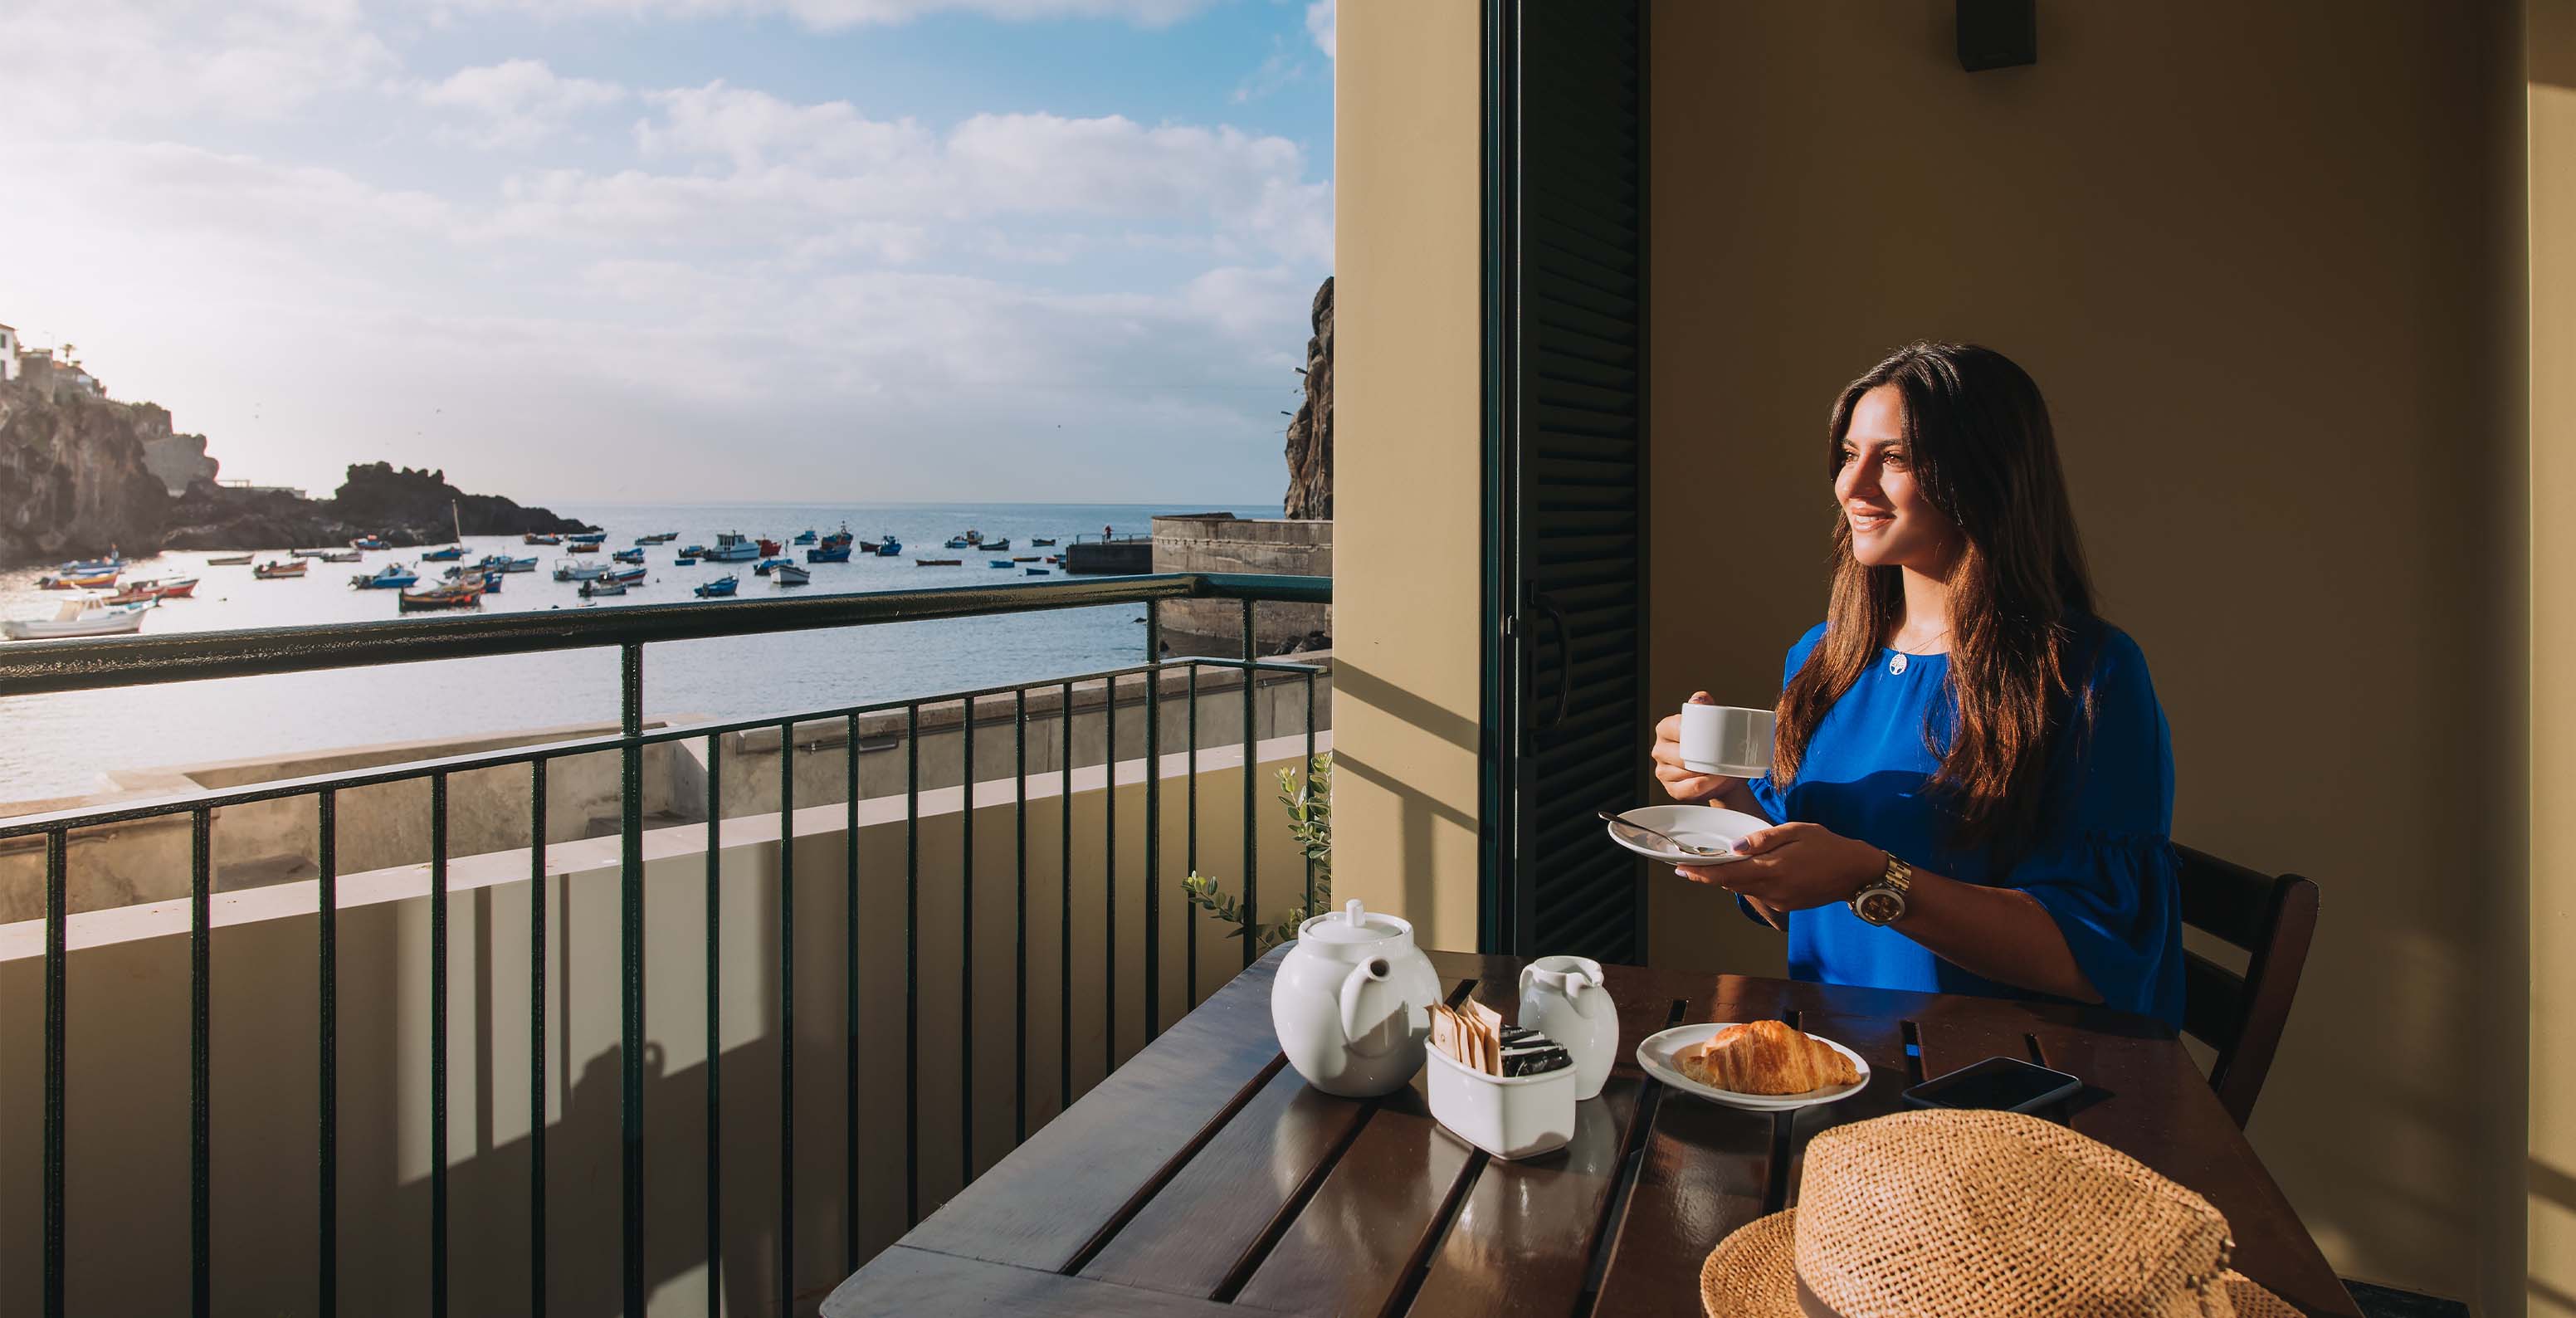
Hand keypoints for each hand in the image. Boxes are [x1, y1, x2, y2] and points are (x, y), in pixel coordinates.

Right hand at [1652, 692, 1741, 802]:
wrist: (1725, 774)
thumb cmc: (1716, 747)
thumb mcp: (1713, 725)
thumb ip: (1707, 708)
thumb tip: (1700, 698)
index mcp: (1666, 729)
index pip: (1674, 728)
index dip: (1690, 733)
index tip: (1708, 738)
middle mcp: (1660, 750)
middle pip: (1678, 754)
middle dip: (1700, 758)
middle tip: (1721, 757)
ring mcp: (1663, 771)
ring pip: (1682, 773)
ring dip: (1704, 773)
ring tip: (1722, 770)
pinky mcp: (1671, 789)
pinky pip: (1685, 790)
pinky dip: (1701, 787)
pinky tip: (1711, 781)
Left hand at [1672, 821, 1882, 912]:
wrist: (1857, 873)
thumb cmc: (1828, 846)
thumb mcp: (1796, 831)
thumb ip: (1764, 839)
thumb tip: (1734, 847)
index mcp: (1773, 870)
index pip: (1728, 875)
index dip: (1702, 873)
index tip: (1681, 868)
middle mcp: (1773, 890)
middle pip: (1731, 885)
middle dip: (1710, 875)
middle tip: (1688, 865)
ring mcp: (1780, 901)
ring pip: (1745, 889)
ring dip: (1729, 879)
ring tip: (1713, 865)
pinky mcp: (1786, 905)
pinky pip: (1760, 893)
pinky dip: (1749, 882)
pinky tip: (1747, 870)